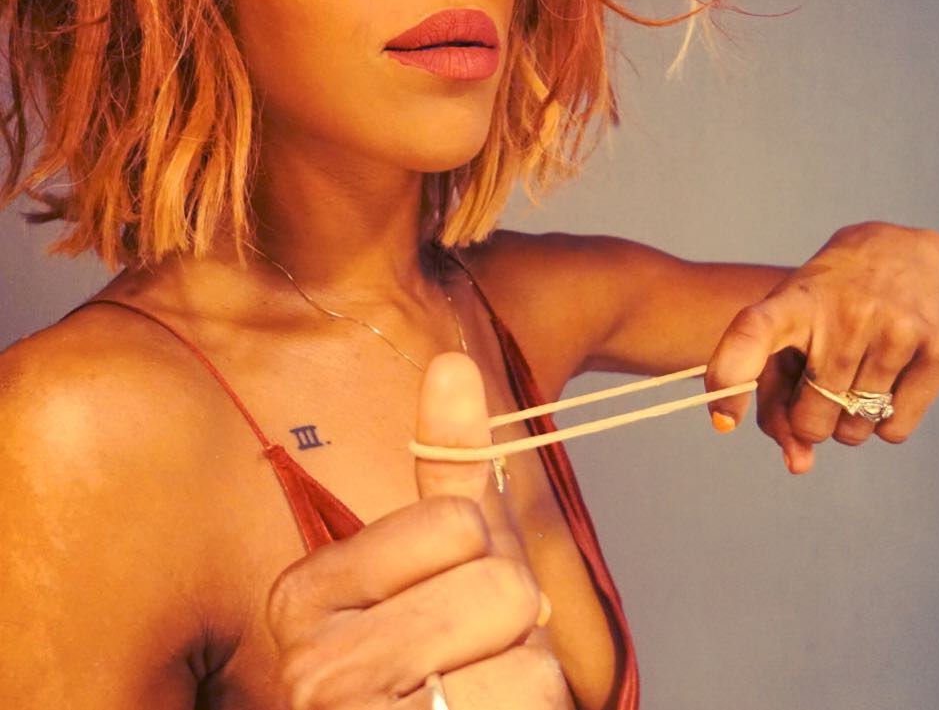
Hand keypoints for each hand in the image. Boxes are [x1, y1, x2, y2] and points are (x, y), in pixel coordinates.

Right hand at [266, 352, 567, 708]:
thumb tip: (453, 362)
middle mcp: (313, 667)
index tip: (441, 601)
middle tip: (469, 659)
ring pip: (530, 663)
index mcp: (305, 594)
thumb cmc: (435, 658)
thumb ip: (445, 467)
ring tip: (477, 699)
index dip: (479, 560)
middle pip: (501, 590)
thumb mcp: (438, 559)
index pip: (458, 523)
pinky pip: (534, 705)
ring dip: (526, 681)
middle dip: (510, 626)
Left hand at [704, 222, 938, 472]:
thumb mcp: (788, 327)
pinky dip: (883, 423)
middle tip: (819, 382)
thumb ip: (775, 397)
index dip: (731, 375)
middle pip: (810, 418)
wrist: (901, 250)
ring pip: (852, 431)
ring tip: (853, 374)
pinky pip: (894, 431)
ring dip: (846, 420)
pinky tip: (883, 381)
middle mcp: (846, 312)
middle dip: (809, 416)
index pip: (753, 332)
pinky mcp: (938, 349)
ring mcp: (896, 328)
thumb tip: (798, 464)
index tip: (723, 419)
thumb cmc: (828, 302)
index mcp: (794, 301)